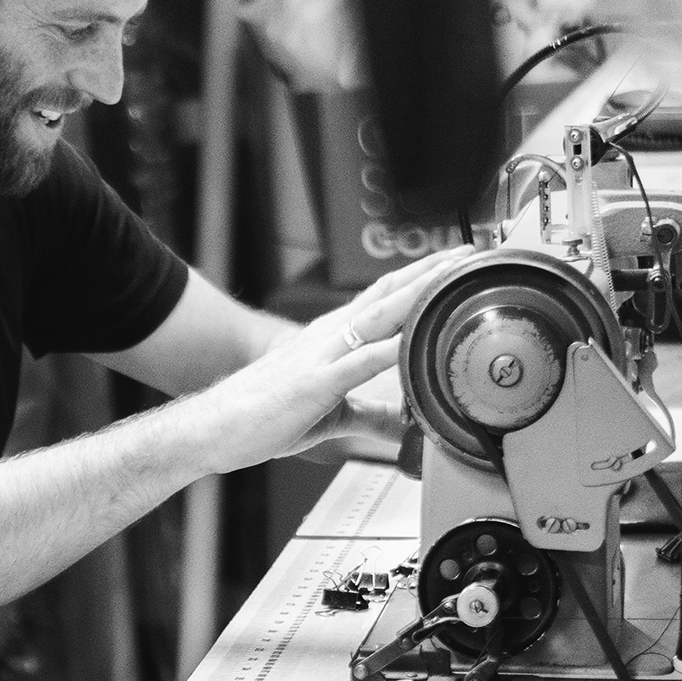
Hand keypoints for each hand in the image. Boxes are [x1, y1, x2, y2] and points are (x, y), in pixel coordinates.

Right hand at [192, 248, 471, 472]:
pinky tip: (415, 341)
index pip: (384, 298)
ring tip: (454, 277)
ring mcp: (322, 356)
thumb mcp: (329, 416)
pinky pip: (360, 362)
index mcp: (331, 339)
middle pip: (390, 294)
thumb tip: (400, 421)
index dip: (421, 279)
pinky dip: (390, 350)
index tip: (455, 265)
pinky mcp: (314, 383)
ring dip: (420, 295)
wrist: (211, 428)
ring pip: (381, 316)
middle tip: (470, 252)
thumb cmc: (259, 418)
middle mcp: (329, 336)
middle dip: (432, 273)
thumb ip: (369, 414)